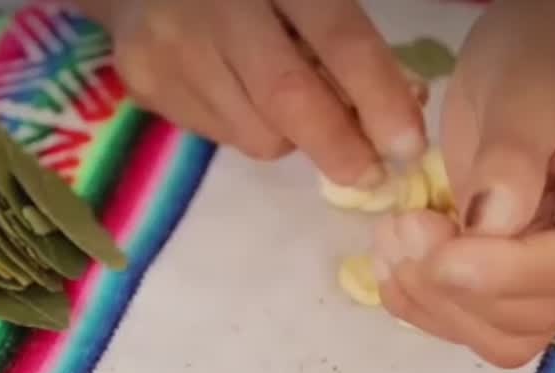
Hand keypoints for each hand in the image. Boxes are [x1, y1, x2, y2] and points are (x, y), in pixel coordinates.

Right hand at [84, 0, 426, 186]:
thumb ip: (344, 39)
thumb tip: (397, 114)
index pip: (339, 39)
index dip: (379, 97)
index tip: (408, 145)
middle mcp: (216, 10)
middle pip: (288, 98)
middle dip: (338, 146)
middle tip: (370, 174)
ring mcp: (172, 49)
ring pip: (254, 132)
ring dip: (289, 136)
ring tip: (285, 103)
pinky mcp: (146, 84)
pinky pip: (219, 136)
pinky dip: (246, 128)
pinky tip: (237, 92)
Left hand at [372, 0, 554, 366]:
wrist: (535, 60)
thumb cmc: (537, 59)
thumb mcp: (522, 89)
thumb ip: (510, 157)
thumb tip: (489, 226)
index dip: (504, 273)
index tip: (437, 252)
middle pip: (540, 311)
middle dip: (460, 286)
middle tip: (401, 227)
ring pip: (507, 335)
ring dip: (437, 304)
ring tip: (393, 240)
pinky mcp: (524, 283)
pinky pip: (480, 326)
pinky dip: (429, 307)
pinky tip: (394, 264)